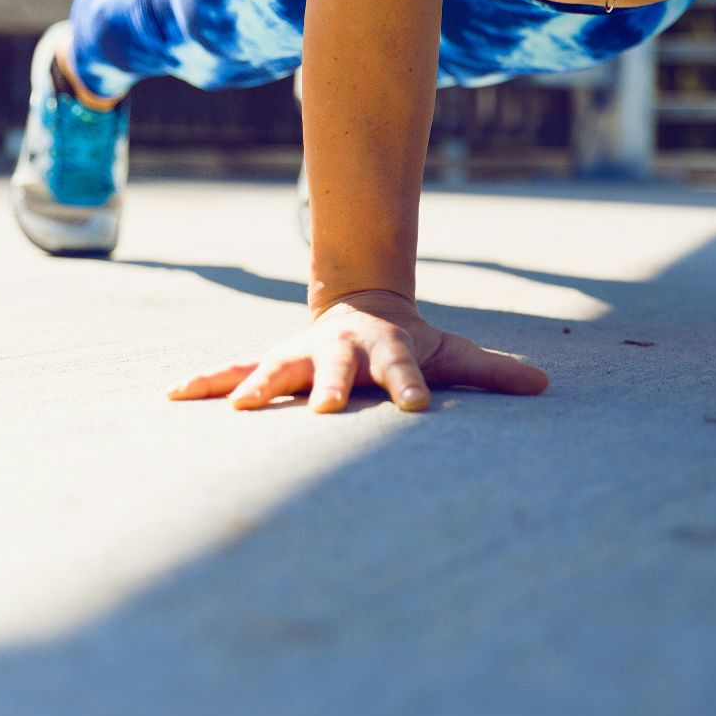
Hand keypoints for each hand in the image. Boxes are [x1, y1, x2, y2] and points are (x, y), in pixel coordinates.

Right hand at [166, 289, 548, 411]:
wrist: (361, 305)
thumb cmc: (409, 343)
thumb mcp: (451, 353)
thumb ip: (492, 372)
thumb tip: (545, 385)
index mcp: (387, 350)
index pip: (405, 372)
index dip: (410, 387)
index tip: (415, 409)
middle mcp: (340, 351)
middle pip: (335, 369)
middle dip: (329, 386)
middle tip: (322, 410)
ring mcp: (301, 356)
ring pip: (275, 368)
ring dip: (255, 386)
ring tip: (235, 408)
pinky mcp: (270, 364)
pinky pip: (231, 371)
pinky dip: (204, 382)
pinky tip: (171, 396)